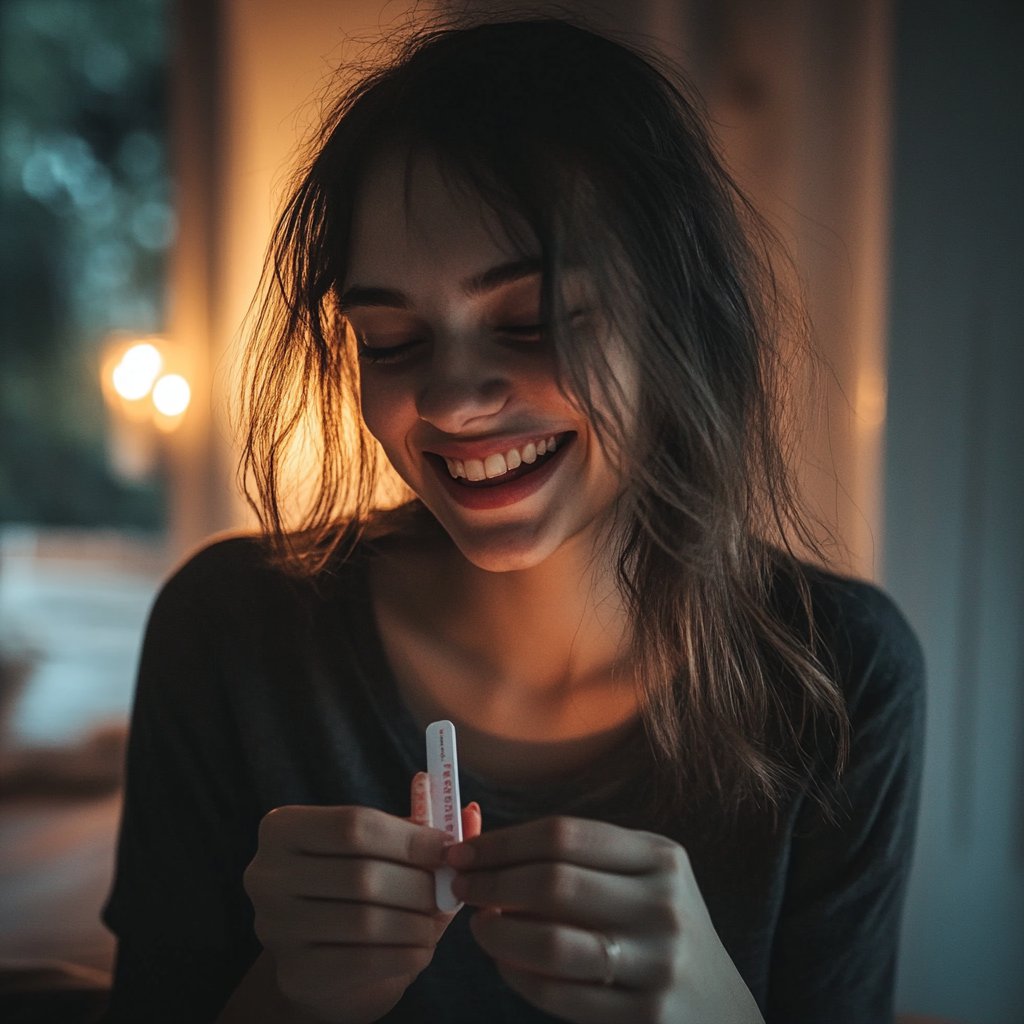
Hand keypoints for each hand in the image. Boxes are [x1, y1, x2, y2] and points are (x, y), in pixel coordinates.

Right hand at [243, 776, 480, 1023]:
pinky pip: (366, 960)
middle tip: (450, 889)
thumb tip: (473, 812)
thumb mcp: (384, 851)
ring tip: (435, 918)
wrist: (320, 963)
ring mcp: (275, 927)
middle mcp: (266, 874)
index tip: (448, 849)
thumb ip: (425, 831)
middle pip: (362, 874)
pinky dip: (407, 951)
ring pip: (366, 919)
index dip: (411, 838)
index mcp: (283, 827)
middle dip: (419, 884)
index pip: (355, 824)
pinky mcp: (295, 974)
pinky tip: (421, 946)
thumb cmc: (358, 890)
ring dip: (417, 921)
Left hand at [446, 816, 763, 1023]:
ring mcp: (656, 962)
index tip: (464, 849)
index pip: (565, 834)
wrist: (720, 1007)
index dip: (504, 841)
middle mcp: (662, 904)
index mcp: (660, 857)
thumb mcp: (646, 877)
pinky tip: (505, 962)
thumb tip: (491, 849)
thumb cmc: (662, 926)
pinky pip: (559, 994)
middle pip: (554, 882)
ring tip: (479, 925)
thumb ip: (584, 858)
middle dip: (493, 882)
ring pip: (552, 943)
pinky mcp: (644, 1014)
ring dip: (499, 932)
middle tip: (462, 885)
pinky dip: (518, 976)